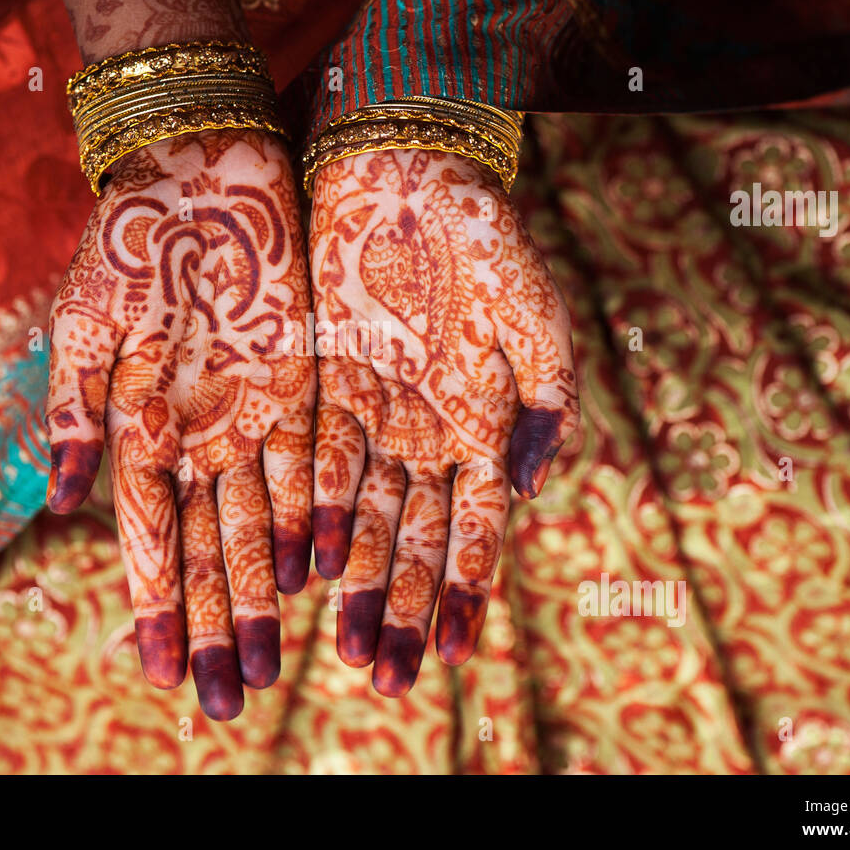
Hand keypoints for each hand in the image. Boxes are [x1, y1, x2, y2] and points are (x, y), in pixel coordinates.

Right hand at [45, 130, 314, 719]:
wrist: (200, 169)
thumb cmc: (129, 239)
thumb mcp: (90, 321)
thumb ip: (79, 408)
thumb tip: (63, 496)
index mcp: (139, 425)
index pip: (146, 536)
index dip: (154, 604)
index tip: (160, 673)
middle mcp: (197, 435)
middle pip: (208, 550)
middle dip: (216, 626)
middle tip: (225, 701)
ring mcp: (250, 414)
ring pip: (260, 524)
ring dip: (263, 597)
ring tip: (269, 666)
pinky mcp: (300, 382)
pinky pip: (309, 465)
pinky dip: (309, 520)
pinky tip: (311, 577)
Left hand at [309, 149, 578, 695]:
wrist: (406, 170)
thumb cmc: (483, 238)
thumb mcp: (535, 318)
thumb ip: (543, 404)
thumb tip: (529, 490)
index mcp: (481, 424)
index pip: (474, 528)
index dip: (462, 589)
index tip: (451, 652)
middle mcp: (425, 432)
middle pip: (413, 539)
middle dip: (401, 609)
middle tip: (384, 679)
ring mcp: (373, 414)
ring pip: (363, 515)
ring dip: (356, 582)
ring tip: (343, 646)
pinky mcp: (322, 384)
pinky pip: (318, 461)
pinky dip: (314, 513)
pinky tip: (306, 566)